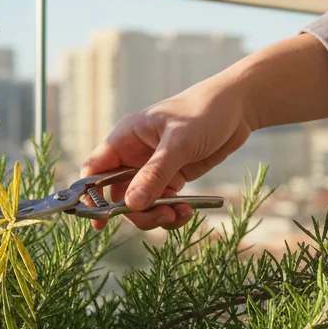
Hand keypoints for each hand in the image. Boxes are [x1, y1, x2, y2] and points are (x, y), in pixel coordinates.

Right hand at [81, 75, 254, 230]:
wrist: (237, 108)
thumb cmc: (204, 112)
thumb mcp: (178, 142)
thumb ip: (155, 174)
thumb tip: (131, 204)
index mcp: (125, 138)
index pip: (94, 169)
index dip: (90, 196)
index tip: (99, 220)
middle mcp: (134, 155)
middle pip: (117, 195)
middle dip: (134, 212)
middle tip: (159, 218)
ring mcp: (152, 169)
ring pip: (140, 204)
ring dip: (155, 216)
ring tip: (178, 215)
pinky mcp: (172, 179)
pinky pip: (161, 204)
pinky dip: (171, 213)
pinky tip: (186, 211)